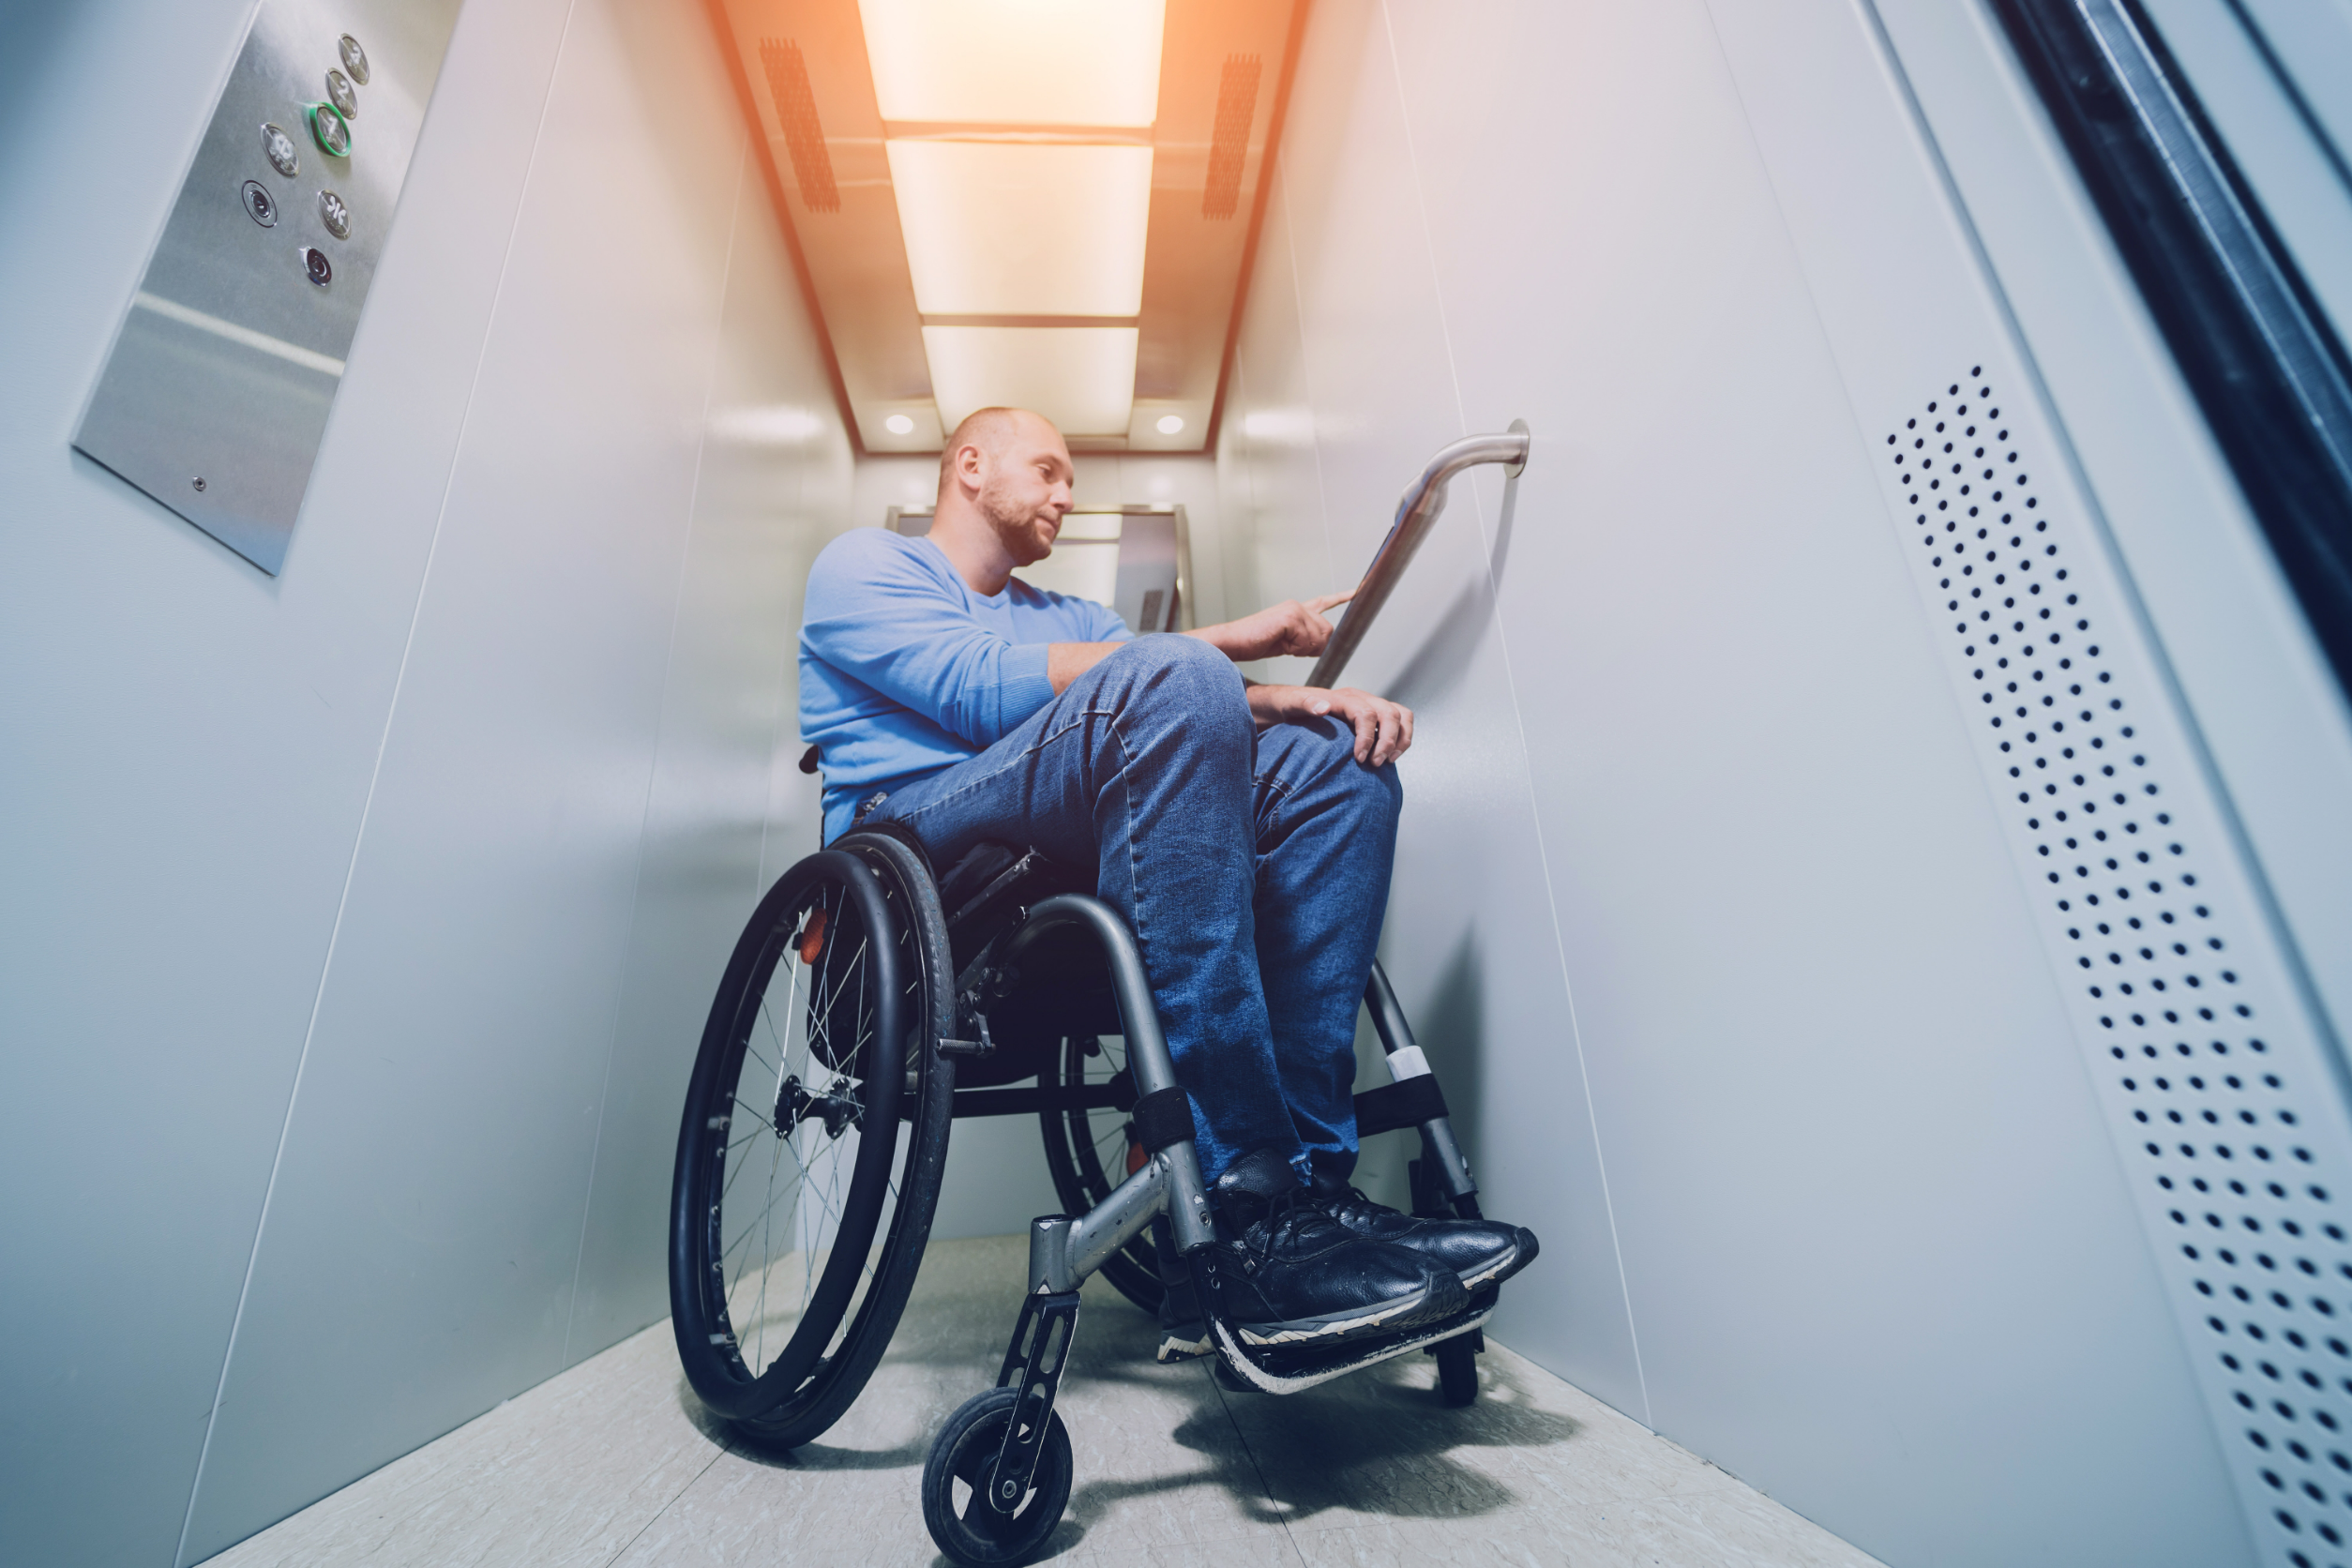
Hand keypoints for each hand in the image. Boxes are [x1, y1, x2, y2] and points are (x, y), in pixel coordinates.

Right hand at [1191, 590, 1353, 663]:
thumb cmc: (1254, 643)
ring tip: (1282, 645)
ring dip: (1303, 649)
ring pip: (1319, 638)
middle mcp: (1298, 606)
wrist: (1233, 642)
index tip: (1356, 591)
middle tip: (1290, 648)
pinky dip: (1296, 648)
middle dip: (1314, 647)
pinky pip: (1308, 640)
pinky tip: (1281, 644)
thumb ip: (1304, 640)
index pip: (1323, 603)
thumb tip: (1320, 644)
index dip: (1341, 597)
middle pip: (1328, 631)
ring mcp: (1294, 609)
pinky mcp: (1290, 616)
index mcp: (1296, 611)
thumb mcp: (1285, 644)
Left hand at [1249, 684, 1414, 765]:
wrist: (1291, 706)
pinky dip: (1402, 737)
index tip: (1360, 759)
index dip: (1367, 737)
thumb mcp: (1291, 704)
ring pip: (1401, 715)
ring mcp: (1370, 706)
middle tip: (1375, 763)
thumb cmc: (1291, 706)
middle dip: (1387, 741)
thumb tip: (1323, 708)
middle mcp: (1361, 699)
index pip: (1366, 713)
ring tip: (1388, 761)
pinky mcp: (1375, 717)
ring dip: (1400, 739)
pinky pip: (1400, 721)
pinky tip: (1390, 755)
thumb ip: (1306, 704)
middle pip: (1389, 713)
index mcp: (1343, 698)